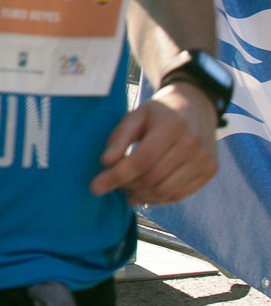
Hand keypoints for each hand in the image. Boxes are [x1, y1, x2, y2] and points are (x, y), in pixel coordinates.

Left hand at [91, 83, 218, 203]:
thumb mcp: (135, 116)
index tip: (95, 187)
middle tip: (113, 184)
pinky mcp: (210, 171)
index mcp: (172, 127)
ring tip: (127, 190)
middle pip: (153, 178)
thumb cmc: (158, 113)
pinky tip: (144, 194)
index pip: (140, 160)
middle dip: (127, 186)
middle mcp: (193, 144)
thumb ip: (119, 138)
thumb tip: (106, 162)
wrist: (196, 107)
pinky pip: (180, 195)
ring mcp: (205, 159)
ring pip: (166, 191)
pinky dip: (159, 199)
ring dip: (142, 196)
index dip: (116, 176)